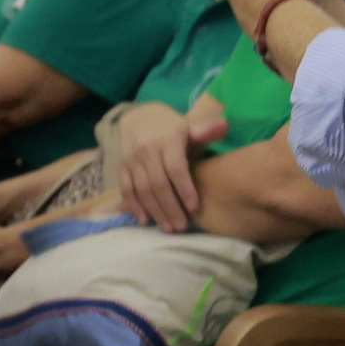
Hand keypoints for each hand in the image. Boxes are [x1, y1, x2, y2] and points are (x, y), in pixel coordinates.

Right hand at [108, 99, 230, 230]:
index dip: (184, 189)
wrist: (140, 117)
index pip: (175, 168)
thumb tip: (223, 126)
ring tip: (169, 228)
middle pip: (158, 184)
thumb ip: (205, 129)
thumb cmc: (173, 128)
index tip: (194, 208)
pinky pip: (126, 188)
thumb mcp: (190, 125)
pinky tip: (145, 220)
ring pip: (142, 189)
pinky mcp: (121, 166)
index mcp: (167, 140)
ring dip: (155, 211)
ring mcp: (131, 159)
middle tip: (182, 227)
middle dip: (170, 207)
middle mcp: (147, 150)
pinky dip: (134, 206)